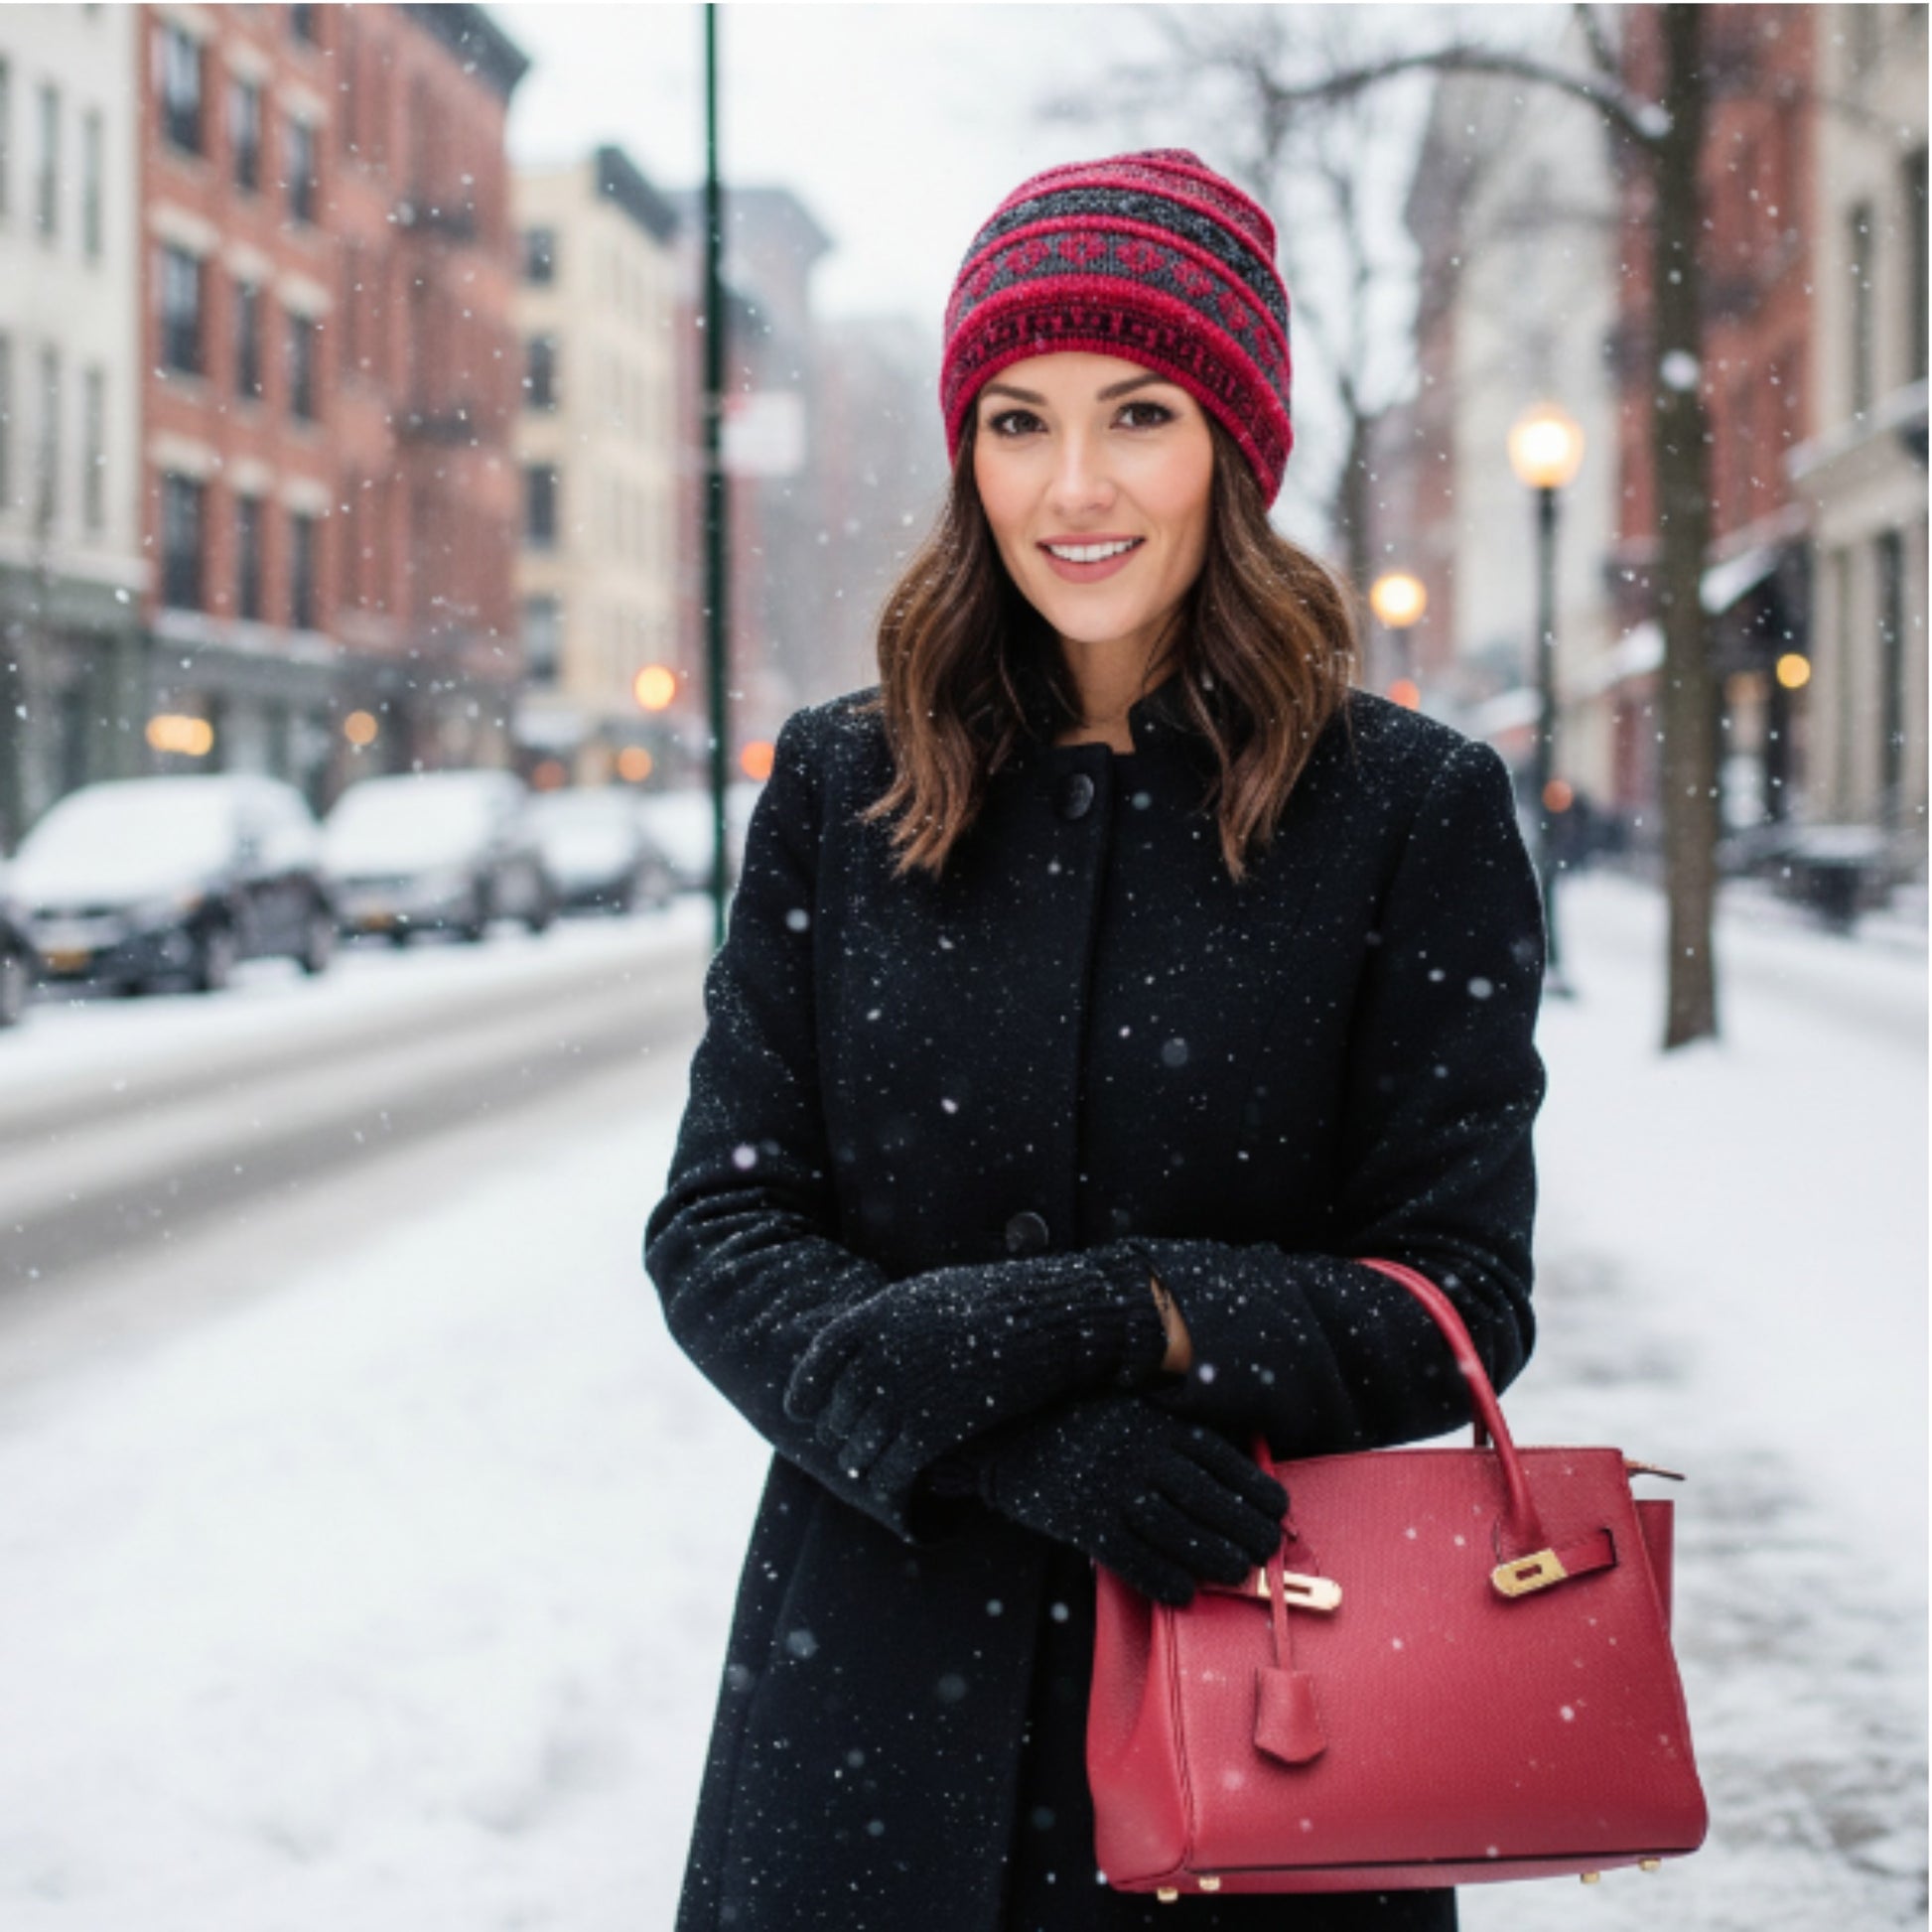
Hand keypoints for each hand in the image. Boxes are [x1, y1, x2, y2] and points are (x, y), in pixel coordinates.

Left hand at [782, 1247, 1169, 1500]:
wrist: (1044, 1320)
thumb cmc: (990, 1304)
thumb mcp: (927, 1299)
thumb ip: (885, 1326)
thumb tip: (856, 1350)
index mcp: (872, 1318)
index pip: (817, 1362)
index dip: (804, 1391)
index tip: (798, 1411)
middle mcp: (878, 1357)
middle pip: (836, 1412)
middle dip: (838, 1433)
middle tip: (841, 1447)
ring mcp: (902, 1395)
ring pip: (858, 1447)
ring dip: (859, 1463)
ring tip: (865, 1471)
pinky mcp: (931, 1430)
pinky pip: (892, 1469)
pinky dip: (888, 1484)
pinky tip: (893, 1491)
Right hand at [933, 1395, 1288, 1607]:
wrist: (1009, 1434)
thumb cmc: (1079, 1422)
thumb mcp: (1132, 1409)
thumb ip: (1174, 1430)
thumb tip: (1230, 1463)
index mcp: (1158, 1425)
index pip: (1223, 1461)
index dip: (1257, 1490)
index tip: (1279, 1510)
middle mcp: (1142, 1456)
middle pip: (1209, 1501)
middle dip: (1246, 1530)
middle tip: (1266, 1550)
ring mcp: (1113, 1490)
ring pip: (1178, 1533)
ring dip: (1215, 1558)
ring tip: (1238, 1573)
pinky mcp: (1085, 1522)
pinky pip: (1134, 1559)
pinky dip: (1163, 1578)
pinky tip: (1185, 1591)